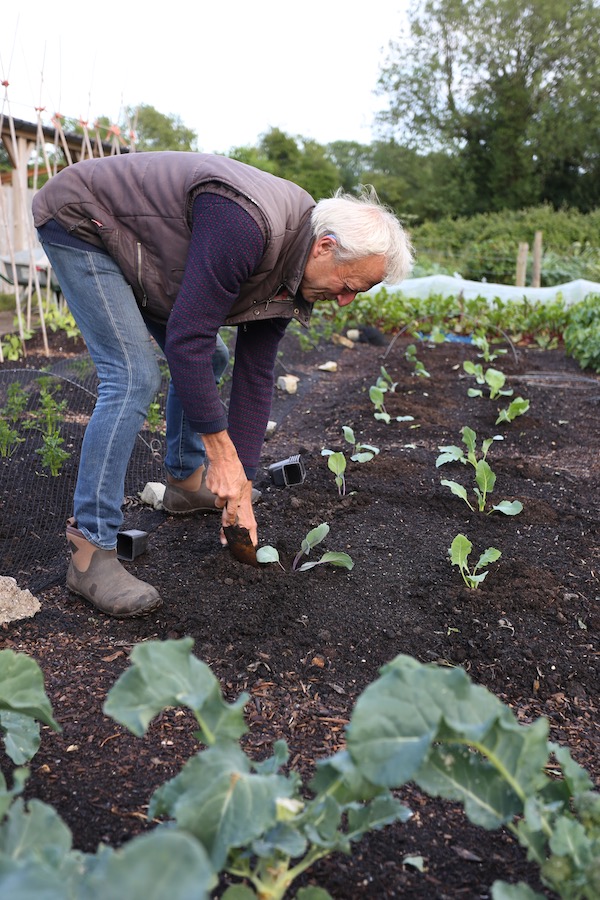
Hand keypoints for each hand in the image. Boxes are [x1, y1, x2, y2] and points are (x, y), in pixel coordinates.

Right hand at [201, 431, 257, 545]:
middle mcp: (224, 495)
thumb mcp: (242, 483)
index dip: (229, 522)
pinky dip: (215, 486)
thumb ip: (237, 496)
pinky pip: (212, 490)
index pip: (231, 513)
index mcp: (234, 495)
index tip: (228, 528)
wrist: (222, 457)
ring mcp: (215, 491)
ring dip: (220, 494)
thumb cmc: (235, 469)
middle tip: (225, 505)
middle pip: (222, 507)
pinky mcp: (209, 486)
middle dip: (224, 509)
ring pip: (217, 498)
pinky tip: (219, 478)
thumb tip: (234, 505)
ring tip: (224, 482)